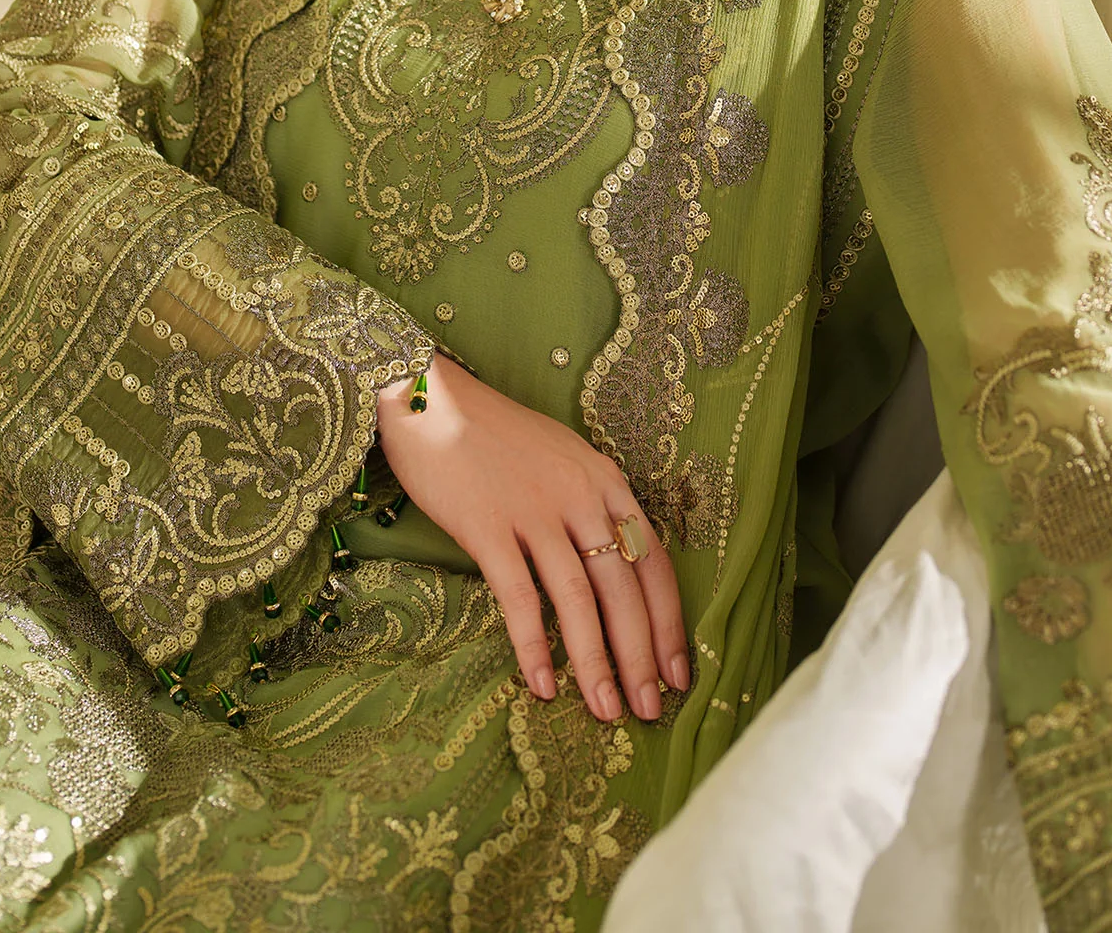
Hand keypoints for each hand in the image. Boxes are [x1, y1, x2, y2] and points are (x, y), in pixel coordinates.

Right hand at [376, 356, 689, 722]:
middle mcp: (579, 496)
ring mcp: (534, 510)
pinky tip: (542, 684)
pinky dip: (533, 644)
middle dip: (640, 657)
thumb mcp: (563, 457)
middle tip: (649, 711)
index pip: (652, 561)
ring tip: (606, 711)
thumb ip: (591, 504)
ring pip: (578, 599)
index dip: (669, 621)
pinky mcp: (487, 525)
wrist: (433, 400)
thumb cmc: (496, 434)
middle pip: (623, 589)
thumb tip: (613, 567)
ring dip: (595, 662)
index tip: (678, 673)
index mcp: (605, 480)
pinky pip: (518, 595)